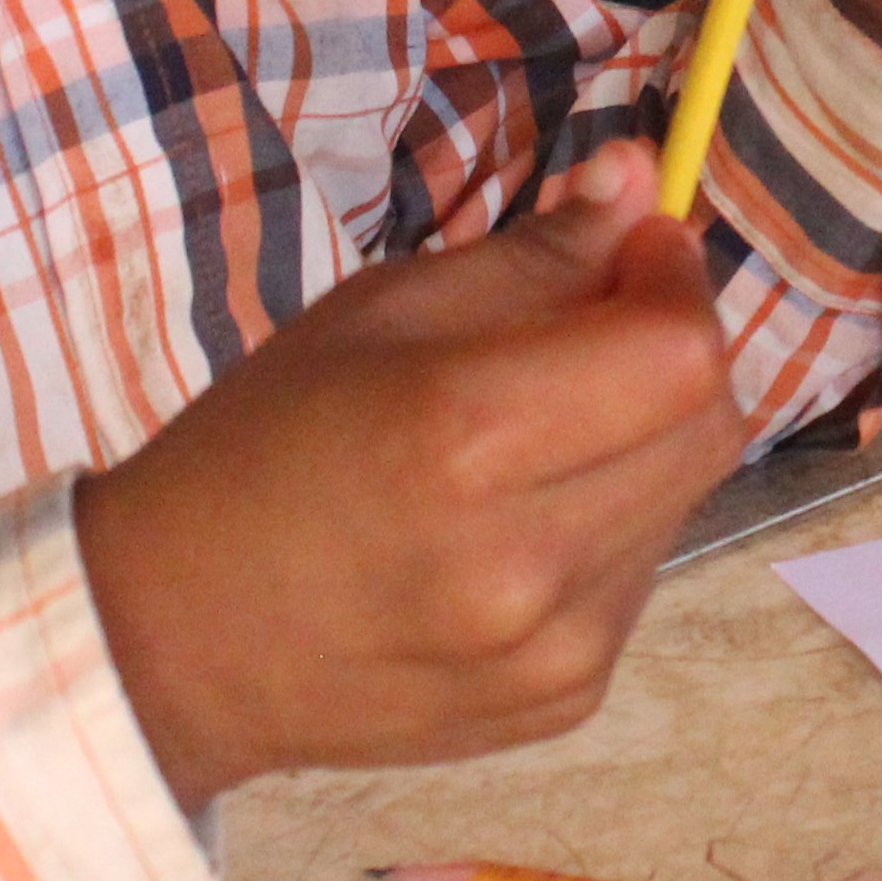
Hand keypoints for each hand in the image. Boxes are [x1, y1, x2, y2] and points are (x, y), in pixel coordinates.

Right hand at [75, 148, 749, 809]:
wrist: (174, 643)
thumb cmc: (261, 448)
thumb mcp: (378, 316)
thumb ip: (532, 255)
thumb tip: (641, 179)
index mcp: (466, 441)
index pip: (680, 355)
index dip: (674, 285)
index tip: (632, 254)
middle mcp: (528, 560)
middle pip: (707, 426)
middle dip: (673, 355)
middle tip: (596, 327)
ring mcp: (553, 649)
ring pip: (682, 500)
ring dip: (641, 442)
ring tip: (537, 438)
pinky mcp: (564, 701)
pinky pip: (639, 577)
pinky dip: (609, 526)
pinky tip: (517, 525)